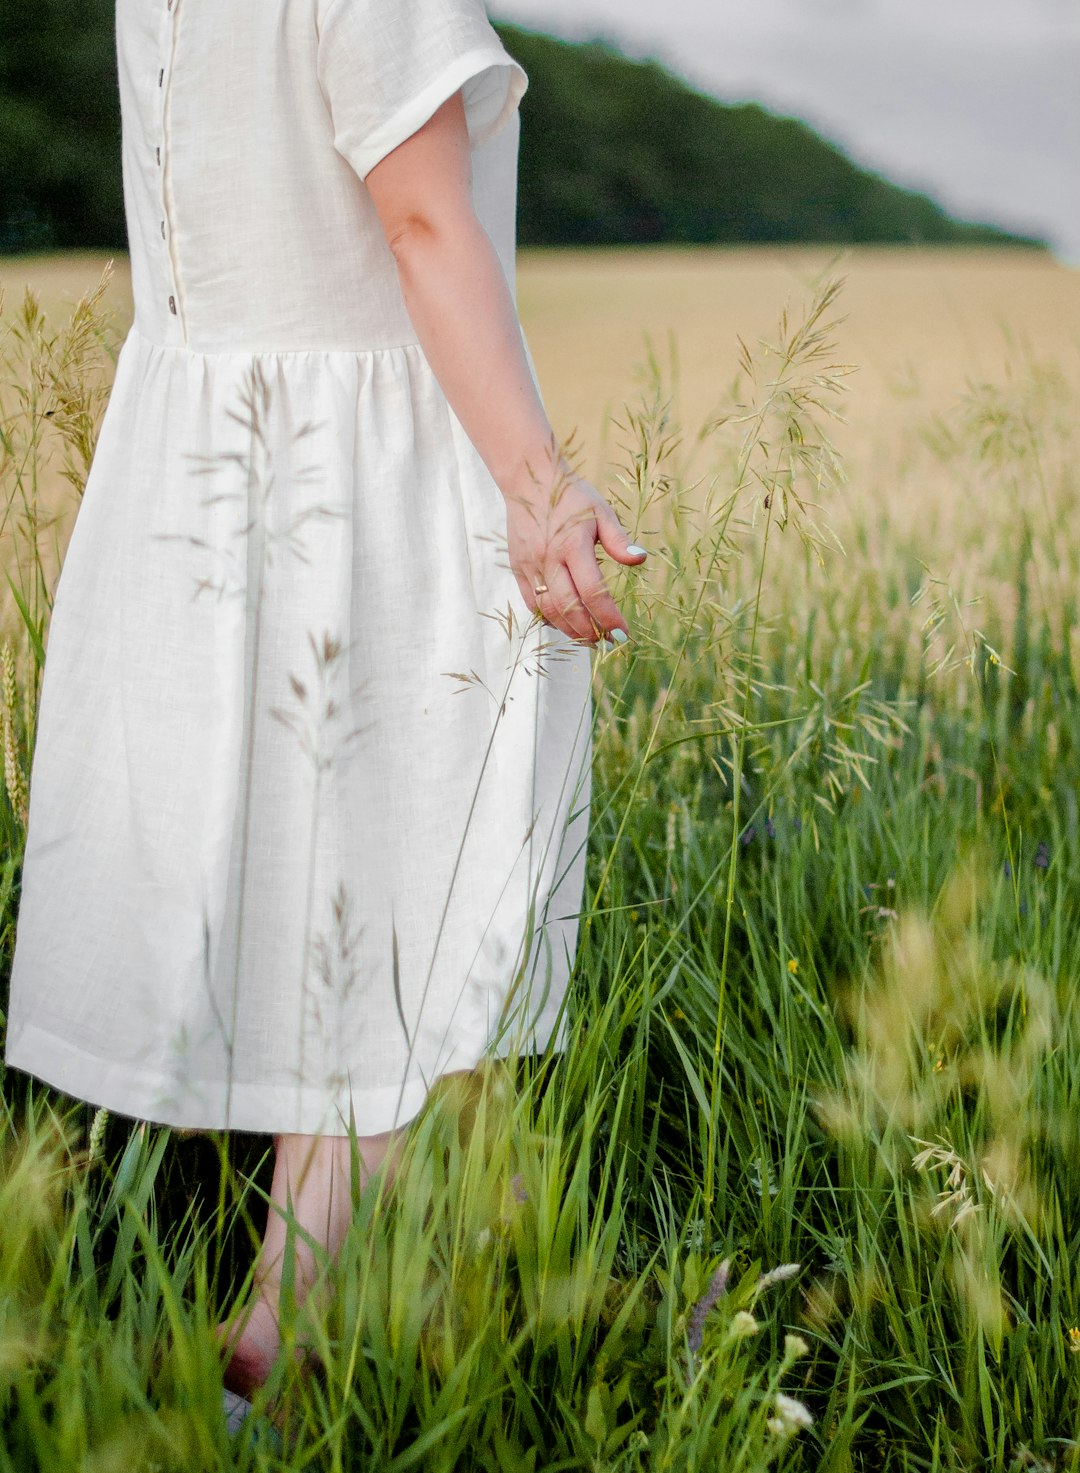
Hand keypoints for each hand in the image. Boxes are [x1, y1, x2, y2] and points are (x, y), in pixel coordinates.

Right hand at [502, 469, 646, 644]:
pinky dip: (549, 619)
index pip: (592, 592)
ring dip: (570, 630)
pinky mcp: (519, 569)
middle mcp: (549, 559)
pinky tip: (565, 624)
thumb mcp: (601, 512)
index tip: (623, 633)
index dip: (608, 617)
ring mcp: (531, 566)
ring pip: (549, 610)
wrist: (529, 481)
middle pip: (569, 608)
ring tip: (589, 639)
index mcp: (573, 545)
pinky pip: (532, 603)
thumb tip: (641, 559)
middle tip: (607, 642)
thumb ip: (619, 540)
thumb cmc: (572, 497)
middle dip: (590, 631)